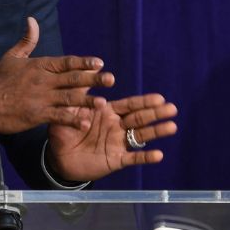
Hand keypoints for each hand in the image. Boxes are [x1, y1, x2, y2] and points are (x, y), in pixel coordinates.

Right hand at [0, 17, 113, 133]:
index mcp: (39, 66)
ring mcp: (41, 98)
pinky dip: (72, 119)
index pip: (66, 62)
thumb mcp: (12, 57)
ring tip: (104, 102)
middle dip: (93, 79)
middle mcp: (43, 81)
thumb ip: (27, 40)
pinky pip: (58, 117)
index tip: (100, 62)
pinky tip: (85, 122)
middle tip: (111, 79)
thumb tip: (32, 20)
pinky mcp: (37, 114)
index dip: (83, 62)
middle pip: (72, 79)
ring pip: (69, 98)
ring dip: (87, 100)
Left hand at [47, 93, 177, 182]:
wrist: (58, 157)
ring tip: (172, 126)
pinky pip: (132, 158)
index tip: (159, 97)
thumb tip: (89, 69)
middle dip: (156, 113)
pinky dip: (145, 157)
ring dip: (157, 131)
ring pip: (140, 136)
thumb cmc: (63, 131)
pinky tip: (158, 155)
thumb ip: (80, 91)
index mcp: (108, 113)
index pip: (130, 105)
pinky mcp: (115, 160)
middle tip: (172, 108)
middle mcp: (117, 127)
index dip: (144, 102)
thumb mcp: (69, 108)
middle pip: (140, 118)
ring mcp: (118, 143)